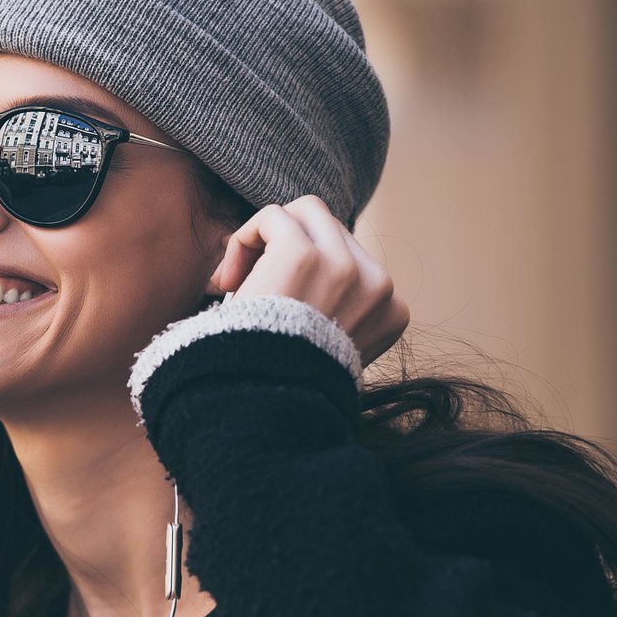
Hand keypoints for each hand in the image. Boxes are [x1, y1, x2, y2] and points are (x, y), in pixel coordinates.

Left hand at [208, 194, 408, 370]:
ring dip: (266, 238)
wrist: (261, 404)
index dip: (309, 275)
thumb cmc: (282, 382)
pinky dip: (244, 238)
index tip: (278, 311)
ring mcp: (345, 266)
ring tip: (237, 281)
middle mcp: (378, 286)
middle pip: (330, 231)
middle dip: (286, 251)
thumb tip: (307, 276)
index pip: (353, 262)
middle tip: (249, 290)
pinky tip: (226, 281)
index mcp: (391, 311)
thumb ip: (336, 312)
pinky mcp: (304, 254)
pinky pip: (273, 215)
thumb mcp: (328, 350)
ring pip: (305, 212)